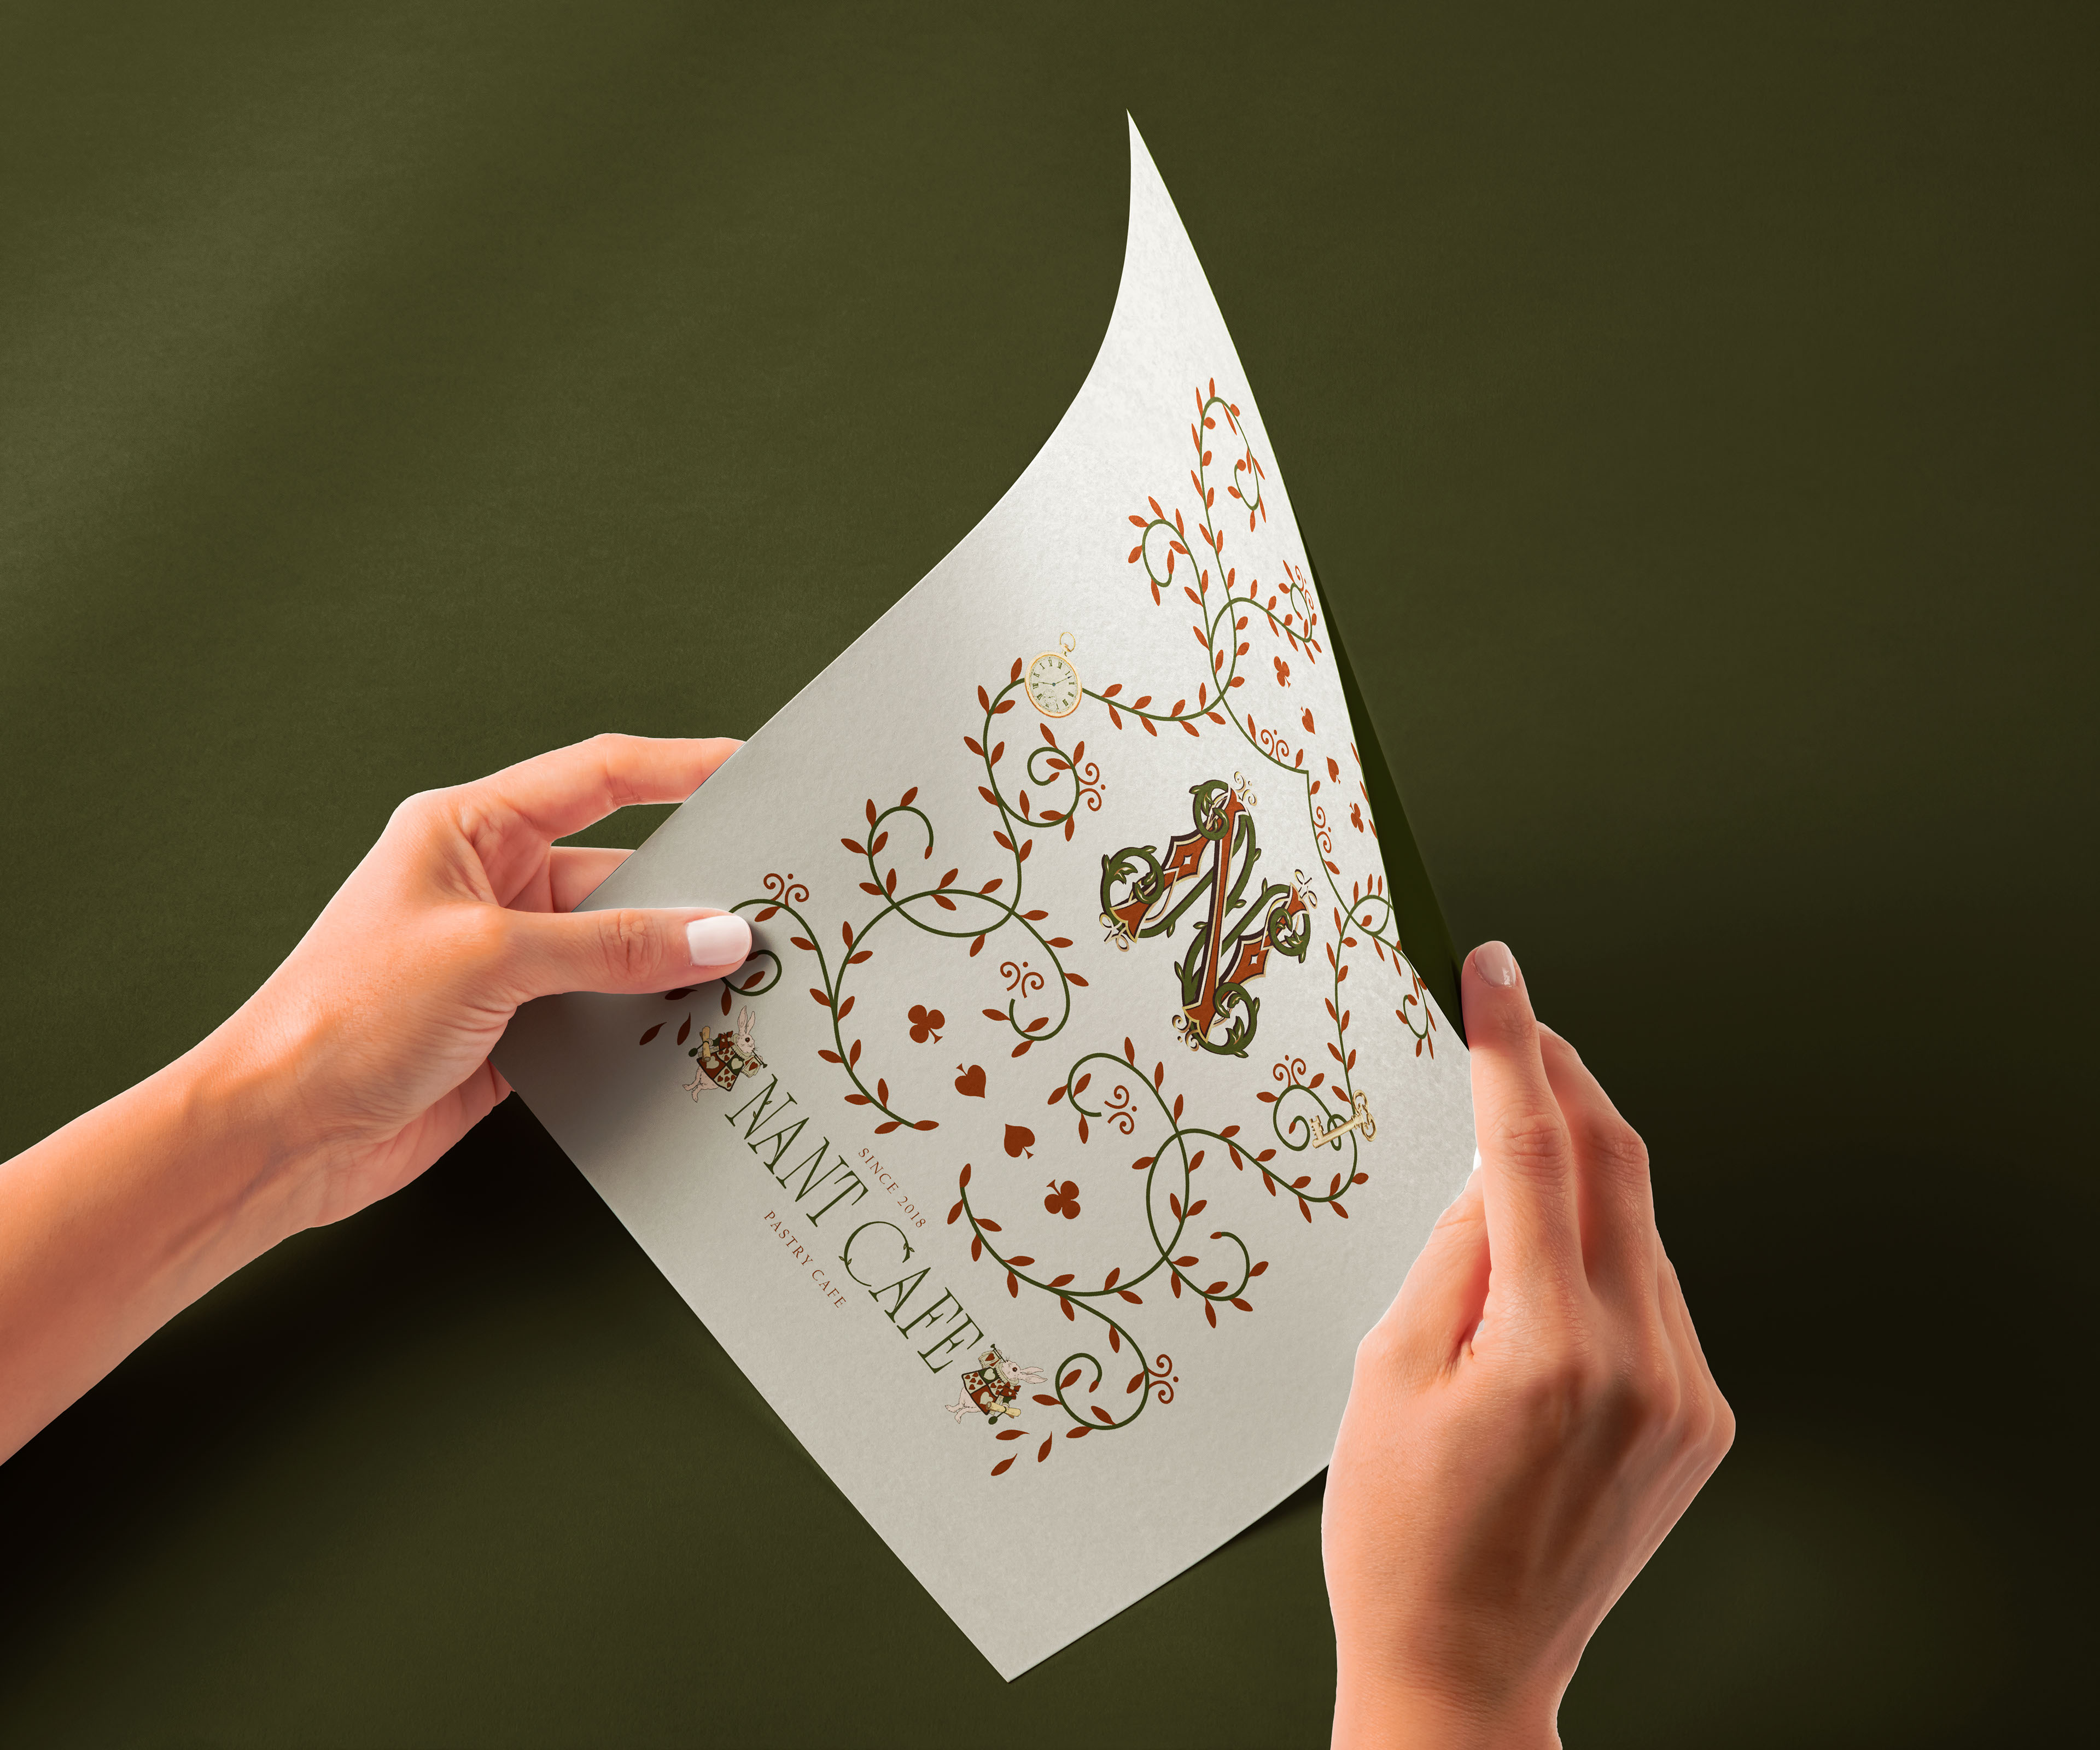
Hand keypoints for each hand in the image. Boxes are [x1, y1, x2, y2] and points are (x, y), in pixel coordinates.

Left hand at [0, 734, 751, 1460]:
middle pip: (622, 871)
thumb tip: (718, 934)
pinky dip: (646, 1025)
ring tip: (750, 977)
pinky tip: (694, 1036)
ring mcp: (503, 962)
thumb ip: (613, 946)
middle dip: (695, 888)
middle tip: (776, 899)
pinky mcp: (514, 1031)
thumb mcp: (491, 958)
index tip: (753, 769)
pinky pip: (602, 1014)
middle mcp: (490, 887)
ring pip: (619, 950)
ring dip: (673, 968)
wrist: (278, 1137)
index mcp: (468, 830)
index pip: (598, 777)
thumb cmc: (344, 1019)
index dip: (680, 767)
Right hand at [1322, 942, 1732, 1748]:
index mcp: (1546, 1350)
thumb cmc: (1397, 1533)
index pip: (1528, 1152)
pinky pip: (1655, 1293)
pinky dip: (1604, 1254)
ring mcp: (1685, 1396)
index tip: (1496, 971)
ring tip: (1506, 1176)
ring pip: (1637, 1228)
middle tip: (1514, 1020)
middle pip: (1614, 1166)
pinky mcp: (1702, 1422)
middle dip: (1563, 1078)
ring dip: (1579, 1173)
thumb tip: (1492, 1164)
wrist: (1463, 1669)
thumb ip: (1452, 1253)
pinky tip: (1547, 1274)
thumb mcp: (1388, 1372)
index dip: (1508, 1045)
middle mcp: (1640, 1365)